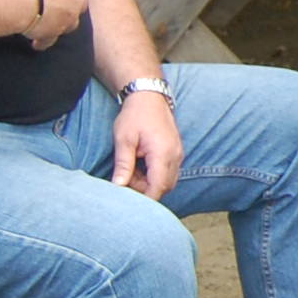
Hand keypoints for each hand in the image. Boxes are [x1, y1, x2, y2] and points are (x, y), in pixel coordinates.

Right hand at [12, 0, 116, 49]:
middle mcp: (76, 1)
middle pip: (82, 3)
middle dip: (76, 2)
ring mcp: (66, 19)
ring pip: (70, 22)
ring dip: (63, 21)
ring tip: (51, 19)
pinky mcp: (52, 33)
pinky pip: (50, 39)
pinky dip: (44, 40)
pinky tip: (38, 42)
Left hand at [111, 84, 183, 198]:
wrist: (149, 96)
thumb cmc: (135, 116)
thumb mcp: (124, 139)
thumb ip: (123, 165)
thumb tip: (118, 186)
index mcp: (163, 153)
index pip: (158, 187)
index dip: (145, 198)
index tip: (129, 200)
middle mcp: (175, 156)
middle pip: (164, 187)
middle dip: (145, 190)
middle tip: (126, 179)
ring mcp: (178, 154)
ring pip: (167, 181)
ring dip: (149, 182)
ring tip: (132, 169)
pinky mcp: (176, 153)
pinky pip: (169, 172)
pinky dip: (155, 175)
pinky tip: (140, 165)